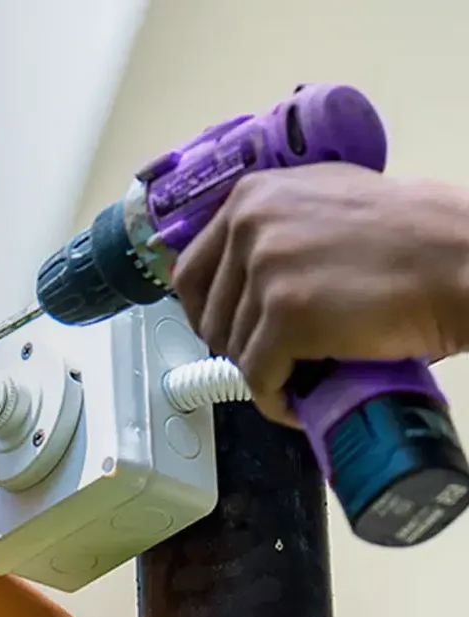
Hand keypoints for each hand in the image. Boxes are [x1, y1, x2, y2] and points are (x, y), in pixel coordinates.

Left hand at [173, 162, 468, 424]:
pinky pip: (260, 376)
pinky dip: (276, 400)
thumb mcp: (327, 200)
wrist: (464, 258)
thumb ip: (279, 222)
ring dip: (264, 373)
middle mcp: (249, 226)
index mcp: (251, 196)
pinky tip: (299, 404)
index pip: (190, 270)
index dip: (205, 312)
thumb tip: (242, 266)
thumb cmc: (415, 235)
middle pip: (209, 314)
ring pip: (235, 348)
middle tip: (273, 361)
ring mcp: (266, 270)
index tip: (226, 333)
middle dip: (236, 346)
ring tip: (300, 378)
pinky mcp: (288, 315)